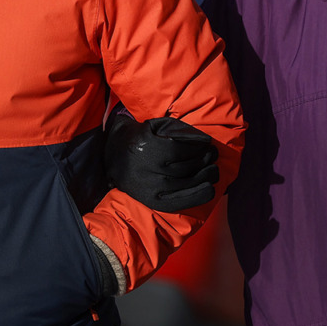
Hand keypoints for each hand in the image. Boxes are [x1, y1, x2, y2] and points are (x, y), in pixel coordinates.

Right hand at [104, 105, 218, 212]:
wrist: (113, 157)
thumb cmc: (141, 136)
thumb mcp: (156, 125)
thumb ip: (179, 129)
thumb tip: (204, 140)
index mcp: (147, 146)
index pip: (181, 149)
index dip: (199, 146)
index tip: (208, 143)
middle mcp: (148, 168)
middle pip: (187, 166)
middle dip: (205, 159)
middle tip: (213, 155)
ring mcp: (150, 187)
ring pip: (186, 183)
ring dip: (206, 176)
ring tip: (213, 169)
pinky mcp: (152, 200)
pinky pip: (180, 201)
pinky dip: (198, 196)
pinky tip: (209, 188)